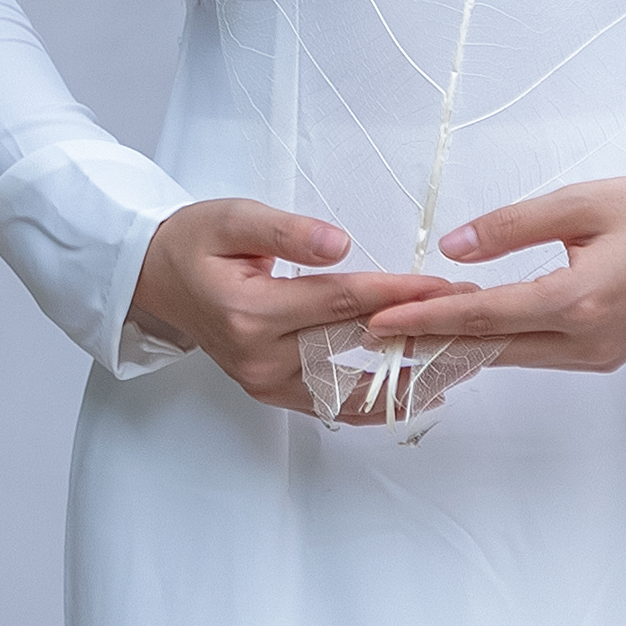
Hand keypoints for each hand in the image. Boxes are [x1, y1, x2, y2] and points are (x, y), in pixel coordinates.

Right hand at [126, 200, 456, 413]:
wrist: (153, 278)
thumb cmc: (194, 241)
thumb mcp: (233, 219)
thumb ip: (287, 231)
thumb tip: (341, 244)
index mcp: (251, 311)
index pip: (342, 302)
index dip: (399, 292)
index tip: (446, 285)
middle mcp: (259, 356)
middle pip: (355, 346)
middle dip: (417, 331)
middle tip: (473, 321)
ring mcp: (264, 382)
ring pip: (351, 386)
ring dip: (407, 376)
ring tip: (459, 363)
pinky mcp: (269, 393)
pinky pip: (333, 405)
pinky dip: (377, 402)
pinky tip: (419, 395)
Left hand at [358, 173, 625, 377]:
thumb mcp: (581, 202)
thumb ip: (511, 227)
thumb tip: (450, 247)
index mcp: (579, 301)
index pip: (482, 317)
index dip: (423, 320)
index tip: (375, 321)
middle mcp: (588, 339)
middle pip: (491, 349)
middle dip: (429, 343)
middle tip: (372, 338)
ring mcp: (600, 353)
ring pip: (515, 355)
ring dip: (462, 345)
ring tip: (406, 332)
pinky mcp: (608, 352)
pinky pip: (540, 353)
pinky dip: (499, 343)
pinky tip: (468, 330)